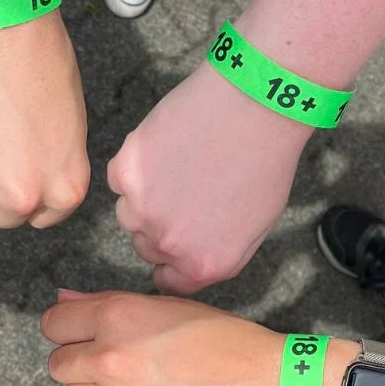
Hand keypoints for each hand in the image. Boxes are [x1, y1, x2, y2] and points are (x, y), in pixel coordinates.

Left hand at [43, 290, 281, 385]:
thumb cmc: (225, 342)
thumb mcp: (167, 306)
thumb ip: (107, 305)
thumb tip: (63, 302)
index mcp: (116, 316)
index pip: (53, 324)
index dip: (68, 330)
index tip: (82, 336)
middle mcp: (107, 358)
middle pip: (57, 366)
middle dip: (79, 365)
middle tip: (113, 366)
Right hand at [109, 63, 311, 291]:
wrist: (257, 104)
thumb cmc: (265, 160)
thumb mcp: (256, 226)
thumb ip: (217, 254)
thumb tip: (189, 263)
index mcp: (203, 264)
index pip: (166, 281)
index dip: (170, 259)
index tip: (176, 238)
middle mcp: (169, 245)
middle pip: (144, 246)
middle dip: (159, 224)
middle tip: (185, 189)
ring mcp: (143, 210)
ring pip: (128, 212)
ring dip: (144, 194)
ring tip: (180, 163)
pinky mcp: (126, 173)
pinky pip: (118, 178)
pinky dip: (135, 164)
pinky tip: (166, 146)